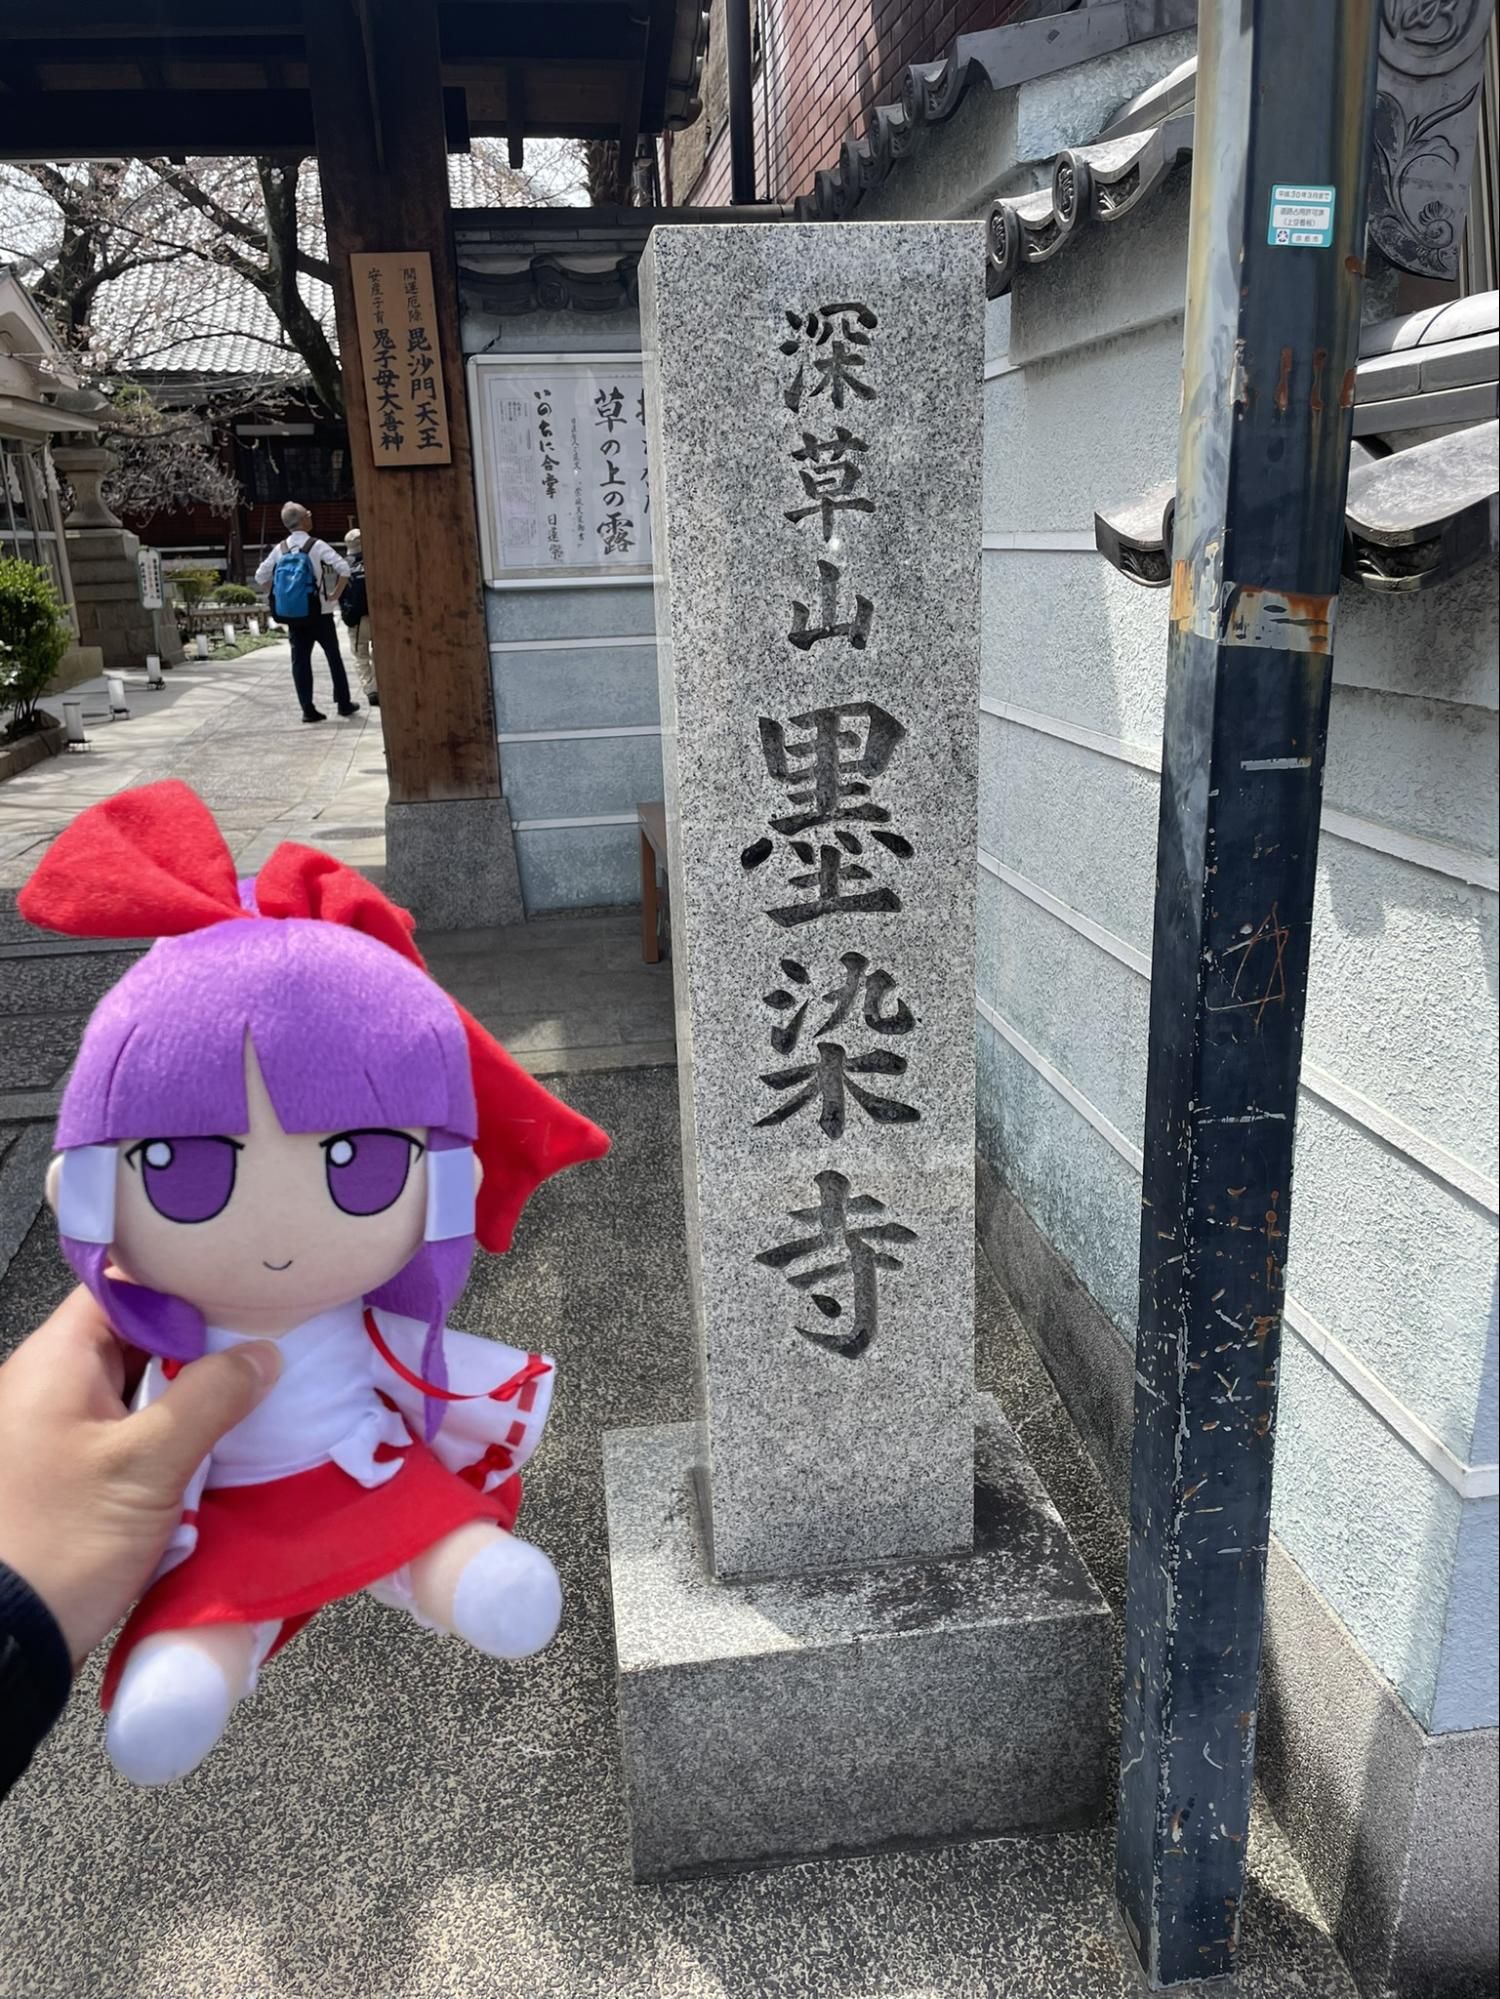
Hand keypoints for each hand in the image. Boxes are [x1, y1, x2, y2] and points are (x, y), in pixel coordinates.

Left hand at [0, 1287, 279, 1666]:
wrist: (6, 1642)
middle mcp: (49, 1383)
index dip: (183, 1279)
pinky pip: (131, 1426)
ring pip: (138, 1381)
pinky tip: (222, 1435)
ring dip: (190, 1386)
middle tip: (267, 1333)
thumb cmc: (66, 1538)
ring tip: (257, 1381)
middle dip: (200, 1335)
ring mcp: (60, 1429)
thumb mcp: (149, 1464)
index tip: (245, 1284)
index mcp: (54, 1360)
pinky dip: (174, 1427)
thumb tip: (265, 1353)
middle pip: (135, 1331)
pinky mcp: (74, 1471)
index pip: (121, 1285)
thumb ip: (211, 1398)